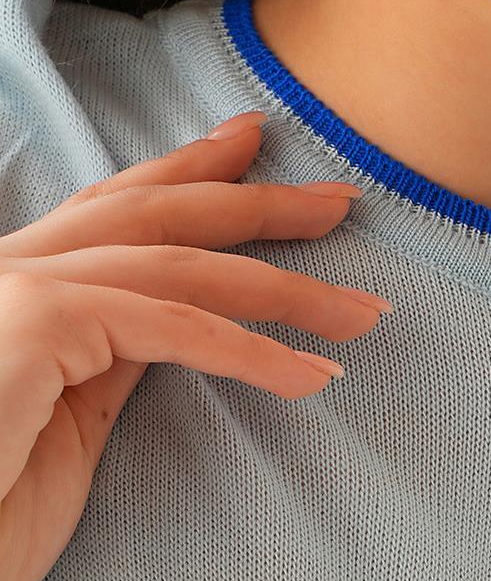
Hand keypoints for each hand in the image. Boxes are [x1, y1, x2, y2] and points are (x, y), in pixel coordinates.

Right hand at [0, 110, 390, 580]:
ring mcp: (18, 291)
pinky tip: (314, 376)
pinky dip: (254, 351)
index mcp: (16, 291)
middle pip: (151, 215)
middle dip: (253, 201)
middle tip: (340, 199)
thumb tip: (177, 331)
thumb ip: (107, 366)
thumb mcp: (62, 431)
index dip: (185, 174)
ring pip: (179, 267)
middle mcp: (10, 271)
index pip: (110, 213)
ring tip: (366, 315)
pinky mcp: (36, 324)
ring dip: (286, 289)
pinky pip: (174, 326)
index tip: (249, 149)